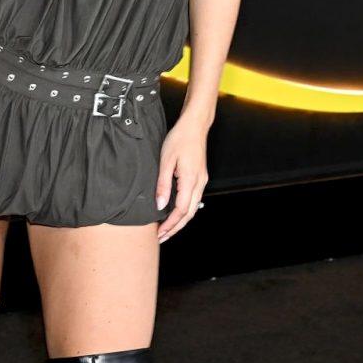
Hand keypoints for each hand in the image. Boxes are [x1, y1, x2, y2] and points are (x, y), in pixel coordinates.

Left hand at [155, 117, 208, 242]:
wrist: (195, 125)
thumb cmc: (179, 139)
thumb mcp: (166, 160)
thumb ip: (163, 184)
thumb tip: (160, 205)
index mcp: (191, 179)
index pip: (181, 210)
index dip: (170, 224)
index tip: (159, 233)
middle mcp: (199, 183)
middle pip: (189, 214)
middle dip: (176, 228)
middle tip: (162, 238)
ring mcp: (202, 180)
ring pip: (193, 208)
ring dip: (181, 221)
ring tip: (167, 230)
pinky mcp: (201, 177)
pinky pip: (194, 199)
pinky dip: (185, 210)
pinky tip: (176, 213)